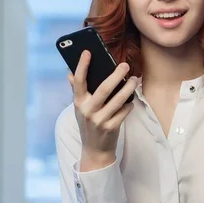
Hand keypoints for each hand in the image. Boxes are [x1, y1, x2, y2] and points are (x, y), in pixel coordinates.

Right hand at [68, 50, 137, 171]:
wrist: (95, 150)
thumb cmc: (88, 124)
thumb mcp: (80, 108)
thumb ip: (77, 91)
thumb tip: (69, 73)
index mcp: (79, 102)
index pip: (79, 81)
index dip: (82, 65)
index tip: (87, 52)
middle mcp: (87, 110)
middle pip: (103, 89)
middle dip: (116, 75)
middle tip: (125, 65)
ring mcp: (99, 120)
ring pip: (118, 100)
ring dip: (128, 88)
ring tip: (134, 79)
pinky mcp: (111, 127)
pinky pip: (124, 111)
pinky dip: (129, 105)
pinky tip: (131, 100)